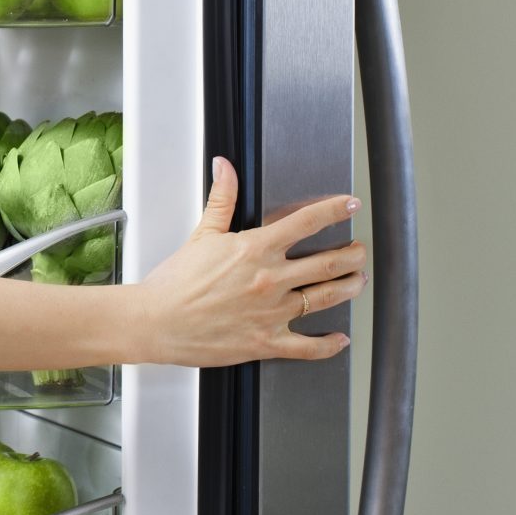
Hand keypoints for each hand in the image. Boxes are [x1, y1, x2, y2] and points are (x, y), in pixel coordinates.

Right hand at [135, 157, 365, 365]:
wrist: (156, 322)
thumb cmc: (175, 283)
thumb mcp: (202, 235)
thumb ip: (221, 199)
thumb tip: (225, 167)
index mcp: (256, 249)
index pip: (306, 222)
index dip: (335, 211)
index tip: (351, 206)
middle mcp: (270, 279)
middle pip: (328, 263)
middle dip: (352, 255)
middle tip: (359, 251)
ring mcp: (272, 313)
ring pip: (326, 298)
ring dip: (349, 289)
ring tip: (357, 282)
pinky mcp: (266, 343)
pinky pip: (307, 347)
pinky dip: (329, 345)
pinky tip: (339, 339)